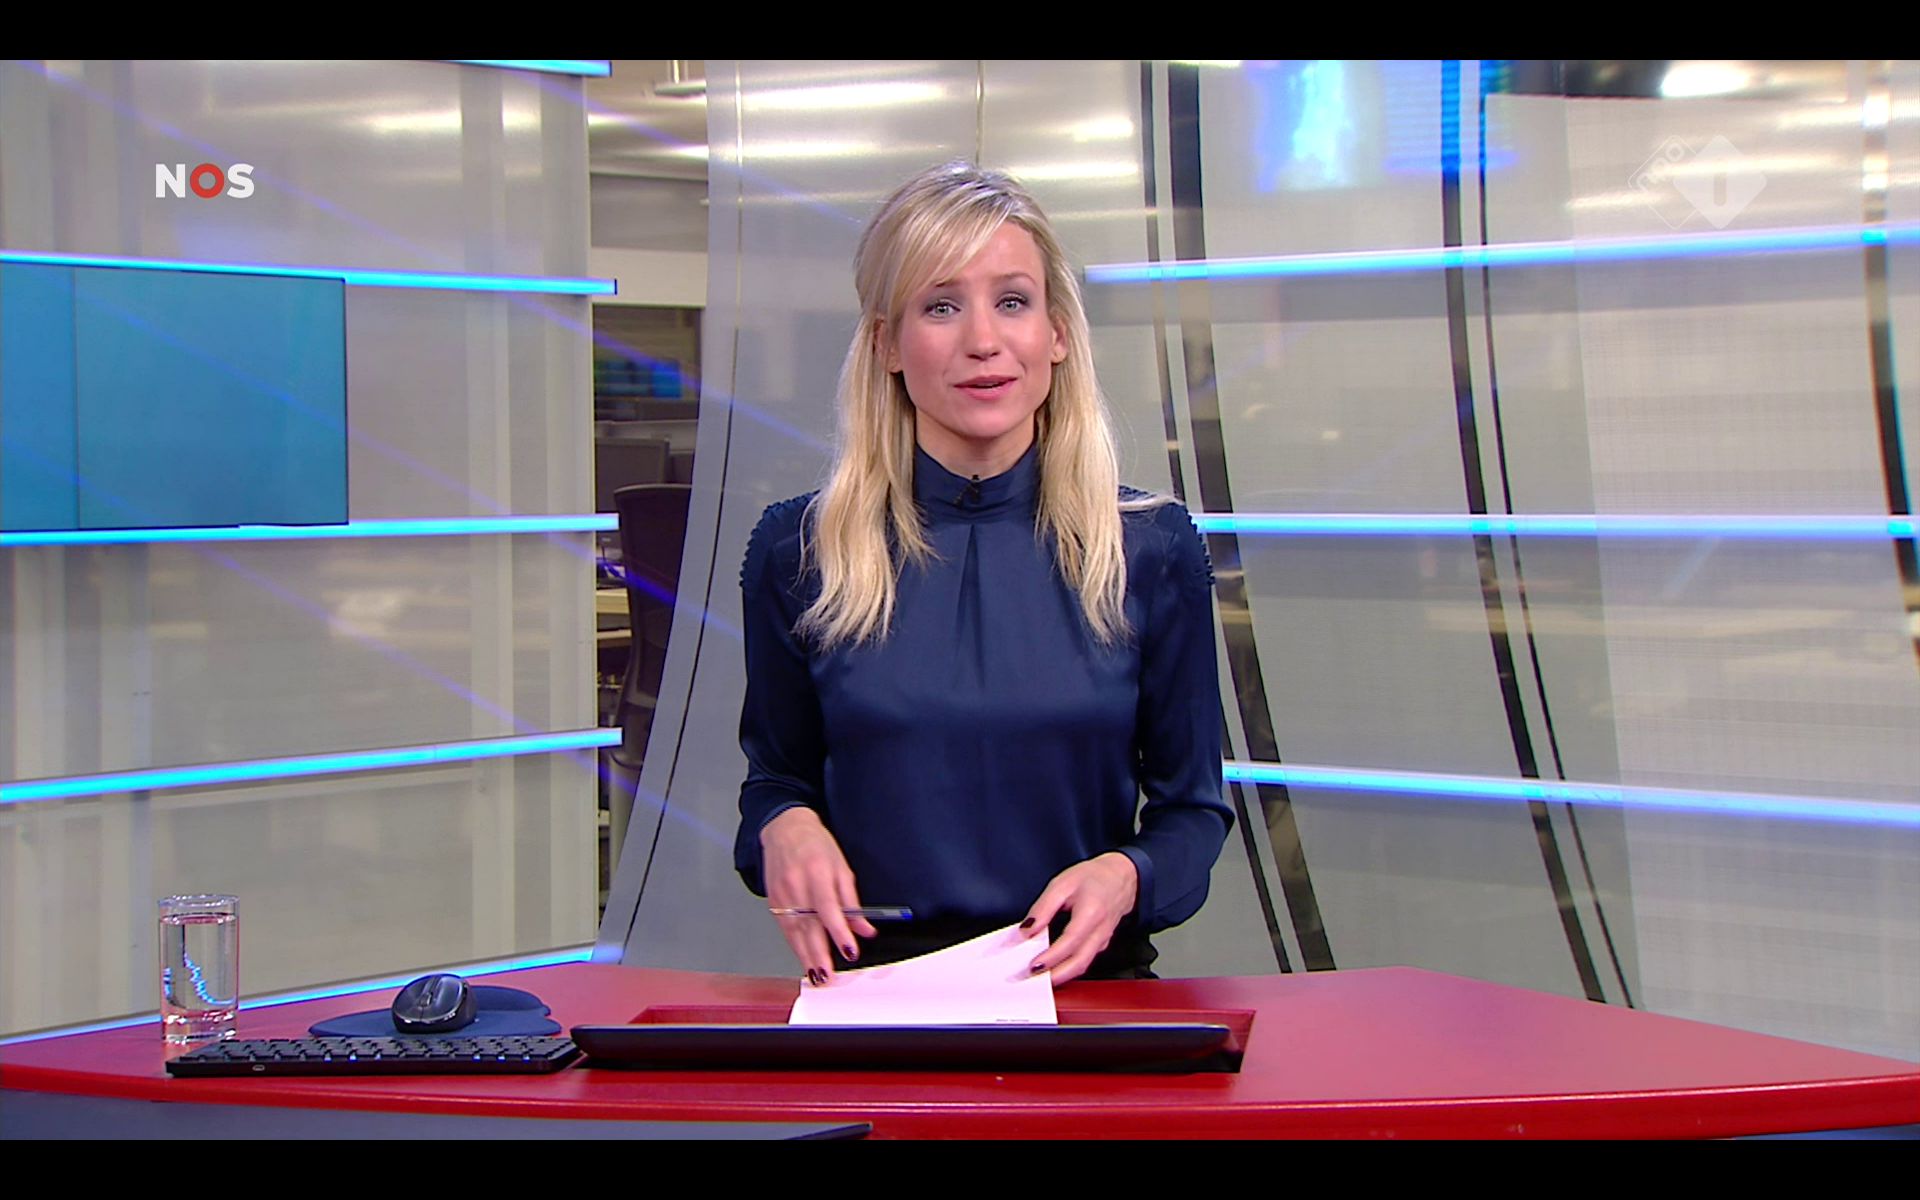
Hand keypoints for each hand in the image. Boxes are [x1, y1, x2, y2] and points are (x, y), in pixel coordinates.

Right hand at [760, 807, 878, 983]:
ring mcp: (781, 895)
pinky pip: (785, 929)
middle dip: (818, 954)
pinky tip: (804, 959)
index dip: (839, 932)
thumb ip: (852, 900)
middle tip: (828, 976)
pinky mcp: (773, 902)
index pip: (828, 908)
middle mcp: (796, 886)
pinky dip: (795, 946)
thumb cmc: (816, 845)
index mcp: (816, 873)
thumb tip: (865, 928)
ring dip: (806, 956)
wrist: (784, 830)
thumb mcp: (841, 866)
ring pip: (794, 932)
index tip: (849, 951)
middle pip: (808, 926)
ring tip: (817, 976)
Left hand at [1018, 852, 1138, 985]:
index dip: (1052, 956)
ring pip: (1082, 965)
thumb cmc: (1093, 878)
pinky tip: (1052, 968)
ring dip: (1061, 976)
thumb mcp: (1062, 884)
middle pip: (1079, 962)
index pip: (1070, 941)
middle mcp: (1100, 931)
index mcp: (1092, 913)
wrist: (1120, 877)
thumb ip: (1043, 908)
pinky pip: (1084, 961)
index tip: (1033, 965)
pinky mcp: (1101, 945)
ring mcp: (1103, 940)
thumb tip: (1027, 930)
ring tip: (1038, 978)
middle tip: (1032, 980)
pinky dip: (1068, 969)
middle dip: (1055, 976)